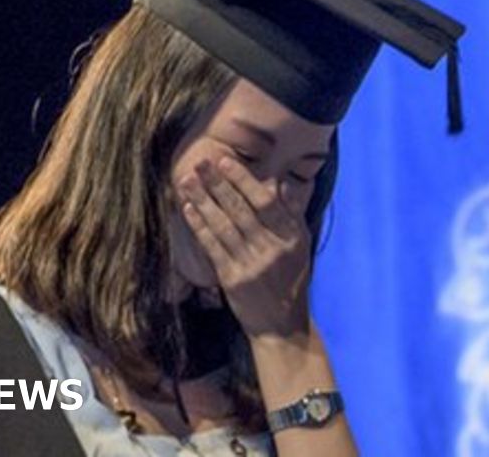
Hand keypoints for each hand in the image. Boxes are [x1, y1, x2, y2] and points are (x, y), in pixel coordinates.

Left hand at [175, 156, 311, 339]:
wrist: (282, 326)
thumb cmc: (291, 281)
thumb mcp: (301, 247)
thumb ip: (291, 214)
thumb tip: (278, 182)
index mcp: (292, 238)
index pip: (266, 203)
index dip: (243, 181)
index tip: (226, 161)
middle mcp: (272, 249)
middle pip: (241, 210)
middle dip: (219, 184)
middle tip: (201, 162)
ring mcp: (251, 265)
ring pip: (223, 226)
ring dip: (203, 200)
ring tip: (187, 180)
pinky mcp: (233, 279)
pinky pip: (213, 247)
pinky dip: (199, 226)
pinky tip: (188, 209)